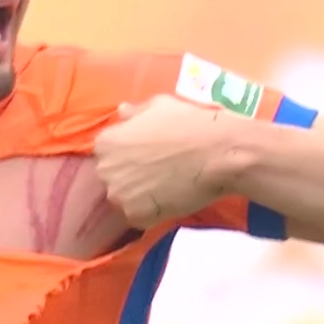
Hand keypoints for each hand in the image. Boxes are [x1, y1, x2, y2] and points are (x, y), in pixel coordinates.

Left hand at [92, 95, 235, 229]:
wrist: (218, 153)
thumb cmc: (189, 123)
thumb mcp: (159, 106)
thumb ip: (135, 112)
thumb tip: (122, 110)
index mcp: (106, 142)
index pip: (107, 152)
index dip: (127, 154)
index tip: (147, 154)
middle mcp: (105, 169)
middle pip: (112, 176)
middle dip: (130, 174)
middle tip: (158, 172)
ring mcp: (119, 195)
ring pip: (124, 198)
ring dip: (139, 195)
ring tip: (166, 187)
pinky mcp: (136, 216)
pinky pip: (138, 216)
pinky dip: (151, 212)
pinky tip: (170, 200)